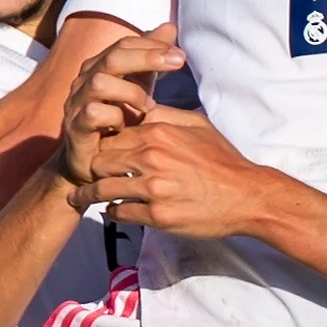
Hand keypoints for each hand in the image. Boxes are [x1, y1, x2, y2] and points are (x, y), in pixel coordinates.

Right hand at [59, 24, 183, 185]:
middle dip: (147, 57)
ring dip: (130, 92)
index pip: (124, 44)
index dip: (152, 45)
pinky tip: (128, 126)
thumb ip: (151, 57)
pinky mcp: (75, 129)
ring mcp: (76, 104)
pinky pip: (92, 114)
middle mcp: (84, 81)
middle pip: (113, 57)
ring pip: (99, 83)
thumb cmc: (117, 119)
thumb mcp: (139, 85)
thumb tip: (170, 26)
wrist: (91, 161)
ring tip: (150, 107)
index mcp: (98, 66)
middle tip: (177, 63)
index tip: (180, 55)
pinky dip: (115, 117)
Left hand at [66, 106, 280, 238]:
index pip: (111, 134)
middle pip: (100, 160)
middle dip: (92, 168)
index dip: (102, 143)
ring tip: (79, 197)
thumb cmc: (223, 160)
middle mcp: (152, 158)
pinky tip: (112, 211)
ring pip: (102, 189)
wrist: (247, 196)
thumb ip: (165, 116)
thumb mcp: (197, 125)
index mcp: (159, 132)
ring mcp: (153, 188)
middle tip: (85, 174)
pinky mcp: (157, 216)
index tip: (95, 150)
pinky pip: (120, 212)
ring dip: (89, 194)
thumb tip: (140, 110)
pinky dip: (112, 212)